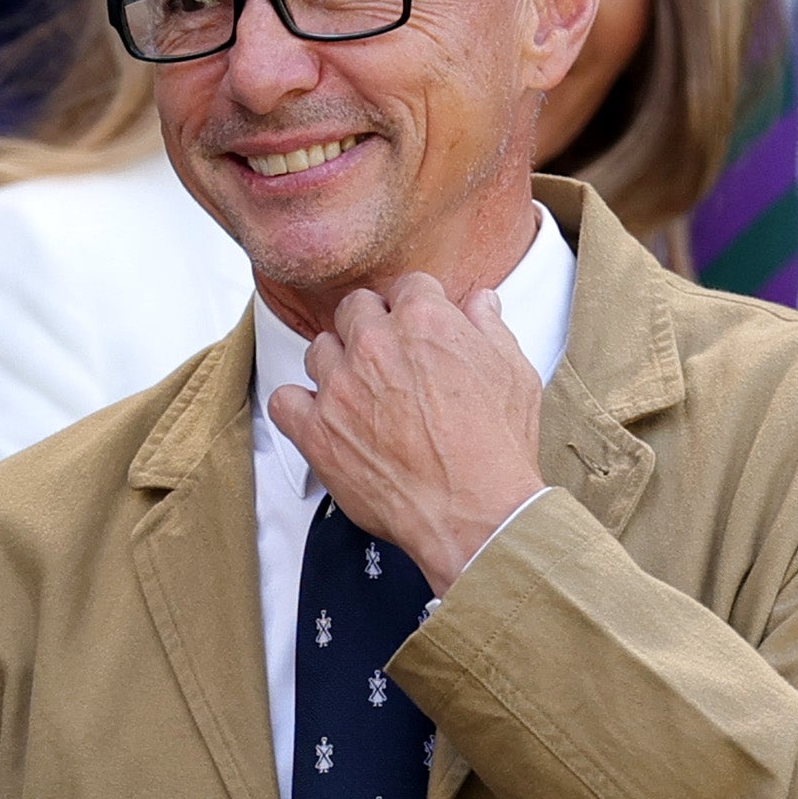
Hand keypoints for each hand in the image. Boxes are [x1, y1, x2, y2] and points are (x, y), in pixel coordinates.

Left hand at [264, 273, 542, 591]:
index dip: (415, 308)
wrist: (475, 512)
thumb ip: (489, 327)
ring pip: (319, 350)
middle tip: (389, 361)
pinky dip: (298, 407)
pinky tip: (322, 418)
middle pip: (354, 310)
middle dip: (371, 328)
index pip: (406, 286)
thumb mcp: (513, 373)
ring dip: (337, 365)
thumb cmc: (497, 446)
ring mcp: (340, 386)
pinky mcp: (317, 430)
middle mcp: (374, 344)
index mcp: (423, 320)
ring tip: (361, 394)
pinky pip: (285, 401)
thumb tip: (479, 301)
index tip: (417, 330)